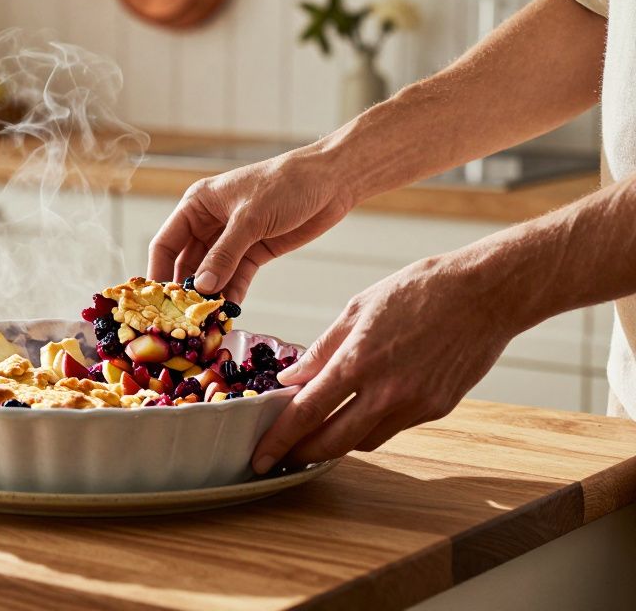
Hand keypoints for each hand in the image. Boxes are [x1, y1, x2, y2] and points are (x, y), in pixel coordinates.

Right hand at [148, 150, 354, 301]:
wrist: (331, 180)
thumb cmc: (285, 184)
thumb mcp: (250, 218)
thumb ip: (224, 254)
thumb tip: (201, 287)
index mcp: (197, 205)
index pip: (166, 243)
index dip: (158, 272)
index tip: (156, 302)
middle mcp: (209, 223)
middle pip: (187, 263)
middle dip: (185, 290)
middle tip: (182, 319)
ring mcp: (232, 240)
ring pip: (212, 274)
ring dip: (209, 296)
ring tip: (205, 321)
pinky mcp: (254, 252)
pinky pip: (236, 278)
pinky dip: (232, 294)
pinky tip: (228, 313)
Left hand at [251, 256, 514, 473]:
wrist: (487, 292)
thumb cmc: (420, 289)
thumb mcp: (358, 308)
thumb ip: (321, 349)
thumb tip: (290, 379)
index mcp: (358, 361)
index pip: (306, 413)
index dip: (279, 440)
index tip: (259, 457)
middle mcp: (387, 392)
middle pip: (334, 442)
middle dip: (303, 454)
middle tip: (282, 456)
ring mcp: (416, 405)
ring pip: (365, 441)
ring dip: (338, 441)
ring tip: (318, 431)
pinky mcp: (438, 409)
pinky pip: (394, 428)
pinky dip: (371, 424)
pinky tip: (362, 410)